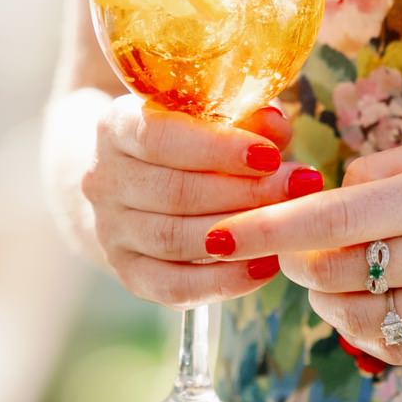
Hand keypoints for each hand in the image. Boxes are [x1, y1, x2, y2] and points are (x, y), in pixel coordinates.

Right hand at [76, 94, 324, 308]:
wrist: (143, 180)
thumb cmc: (191, 139)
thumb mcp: (214, 115)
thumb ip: (245, 116)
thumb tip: (275, 127)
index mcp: (116, 128)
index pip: (158, 138)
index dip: (217, 148)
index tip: (270, 155)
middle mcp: (104, 179)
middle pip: (172, 192)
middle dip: (243, 192)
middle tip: (297, 188)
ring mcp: (110, 230)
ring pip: (173, 239)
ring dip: (237, 235)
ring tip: (286, 227)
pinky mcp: (128, 271)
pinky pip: (173, 286)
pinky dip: (222, 281)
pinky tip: (264, 266)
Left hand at [204, 138, 401, 367]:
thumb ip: (387, 168)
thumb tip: (321, 190)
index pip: (322, 220)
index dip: (259, 230)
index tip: (214, 236)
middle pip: (326, 273)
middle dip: (294, 262)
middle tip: (294, 249)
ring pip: (353, 316)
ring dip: (326, 298)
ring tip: (334, 277)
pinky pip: (395, 350)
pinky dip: (367, 329)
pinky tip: (376, 303)